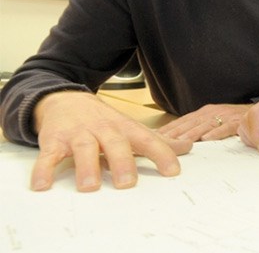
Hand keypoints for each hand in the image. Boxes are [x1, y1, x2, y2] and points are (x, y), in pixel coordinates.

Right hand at [32, 91, 191, 191]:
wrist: (66, 99)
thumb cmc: (104, 121)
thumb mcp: (131, 128)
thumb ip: (158, 141)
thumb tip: (188, 146)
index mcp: (125, 128)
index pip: (147, 140)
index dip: (161, 154)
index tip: (172, 171)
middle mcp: (104, 130)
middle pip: (115, 143)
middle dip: (122, 162)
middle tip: (128, 183)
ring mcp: (78, 134)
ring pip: (84, 149)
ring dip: (86, 167)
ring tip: (90, 186)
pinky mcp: (54, 141)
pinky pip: (48, 156)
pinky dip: (44, 170)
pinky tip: (43, 185)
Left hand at [158, 103, 251, 140]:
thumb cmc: (234, 118)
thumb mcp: (213, 120)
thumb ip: (197, 127)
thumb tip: (175, 140)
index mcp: (204, 112)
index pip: (182, 121)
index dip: (168, 129)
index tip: (154, 138)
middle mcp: (212, 113)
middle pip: (190, 124)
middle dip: (175, 133)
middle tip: (161, 143)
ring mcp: (224, 117)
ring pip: (204, 126)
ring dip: (191, 134)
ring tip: (179, 142)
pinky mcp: (236, 122)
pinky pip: (225, 128)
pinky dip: (216, 133)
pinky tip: (207, 139)